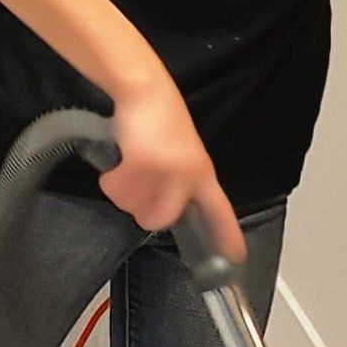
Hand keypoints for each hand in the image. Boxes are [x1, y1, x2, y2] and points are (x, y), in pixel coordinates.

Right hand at [100, 73, 247, 265]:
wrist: (145, 89)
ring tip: (128, 165)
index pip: (220, 211)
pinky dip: (111, 180)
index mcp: (202, 173)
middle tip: (137, 188)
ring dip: (124, 192)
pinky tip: (118, 161)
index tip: (235, 257)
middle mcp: (188, 175)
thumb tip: (166, 208)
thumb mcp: (181, 152)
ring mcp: (167, 170)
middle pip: (160, 220)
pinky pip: (118, 190)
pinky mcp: (143, 163)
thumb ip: (180, 181)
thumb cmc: (160, 118)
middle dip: (142, 209)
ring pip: (135, 208)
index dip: (227, 236)